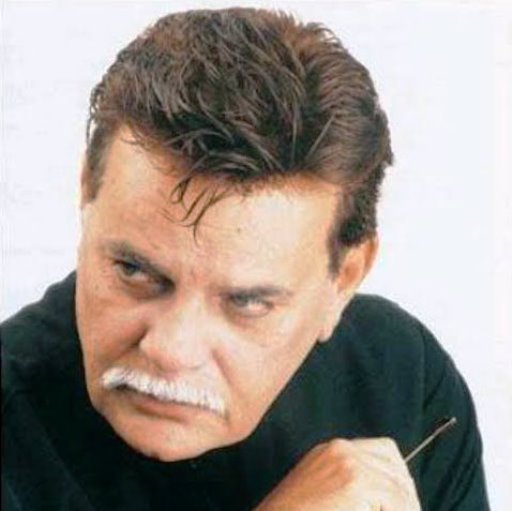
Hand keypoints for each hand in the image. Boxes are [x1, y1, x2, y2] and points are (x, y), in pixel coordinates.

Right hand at [254, 437, 420, 510]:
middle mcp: (341, 449)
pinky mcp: (354, 484)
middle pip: (396, 464)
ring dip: (404, 506)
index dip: (398, 476)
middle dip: (404, 494)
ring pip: (399, 485)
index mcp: (333, 450)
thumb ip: (349, 485)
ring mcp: (348, 463)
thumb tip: (392, 497)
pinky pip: (397, 502)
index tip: (401, 501)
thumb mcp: (322, 491)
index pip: (385, 450)